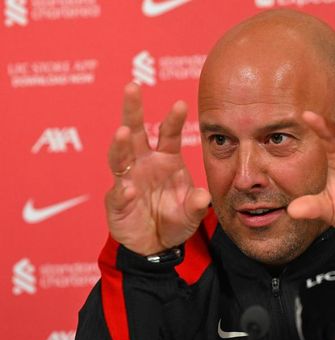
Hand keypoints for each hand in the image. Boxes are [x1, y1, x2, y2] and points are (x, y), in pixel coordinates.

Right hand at [105, 83, 210, 255]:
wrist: (158, 244)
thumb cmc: (176, 218)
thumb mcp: (192, 212)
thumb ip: (198, 204)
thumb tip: (203, 197)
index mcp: (166, 159)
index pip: (168, 133)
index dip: (173, 119)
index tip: (180, 103)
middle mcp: (144, 164)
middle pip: (136, 132)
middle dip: (133, 110)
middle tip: (132, 86)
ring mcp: (127, 180)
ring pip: (120, 157)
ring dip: (120, 144)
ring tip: (123, 132)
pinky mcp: (117, 202)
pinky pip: (118, 194)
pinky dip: (122, 191)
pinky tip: (126, 189)